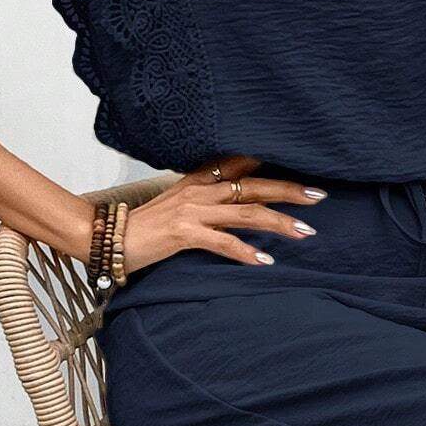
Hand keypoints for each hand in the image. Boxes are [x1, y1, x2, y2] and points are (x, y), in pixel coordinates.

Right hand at [122, 155, 325, 273]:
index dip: (274, 164)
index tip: (304, 167)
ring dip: (279, 223)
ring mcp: (192, 211)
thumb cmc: (144, 226)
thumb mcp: (179, 204)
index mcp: (200, 179)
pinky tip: (266, 261)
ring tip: (306, 232)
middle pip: (254, 186)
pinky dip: (246, 252)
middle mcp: (200, 190)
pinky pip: (222, 242)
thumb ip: (206, 198)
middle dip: (289, 190)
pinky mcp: (183, 233)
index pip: (243, 163)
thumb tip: (236, 203)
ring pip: (246, 213)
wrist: (106, 237)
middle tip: (319, 196)